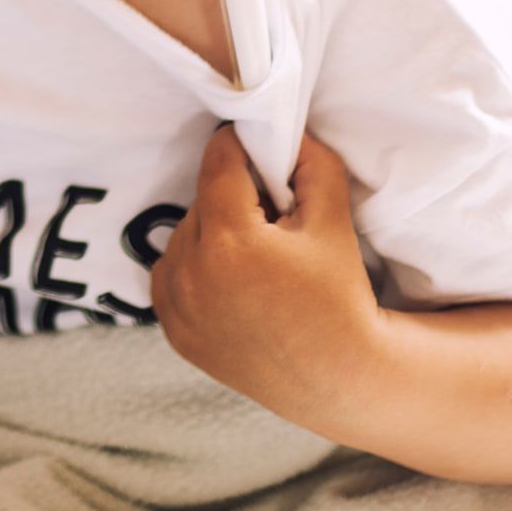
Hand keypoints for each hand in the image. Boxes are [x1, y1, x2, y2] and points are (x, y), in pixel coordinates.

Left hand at [151, 128, 380, 419]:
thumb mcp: (332, 221)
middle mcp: (190, 272)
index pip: (218, 164)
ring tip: (256, 254)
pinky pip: (171, 275)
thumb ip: (313, 164)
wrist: (337, 378)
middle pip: (202, 202)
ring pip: (184, 237)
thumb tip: (287, 132)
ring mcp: (176, 306)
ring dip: (211, 232)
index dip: (237, 145)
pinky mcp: (173, 331)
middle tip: (270, 212)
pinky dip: (193, 267)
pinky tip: (233, 280)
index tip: (252, 142)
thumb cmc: (340, 298)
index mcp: (228, 240)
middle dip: (232, 197)